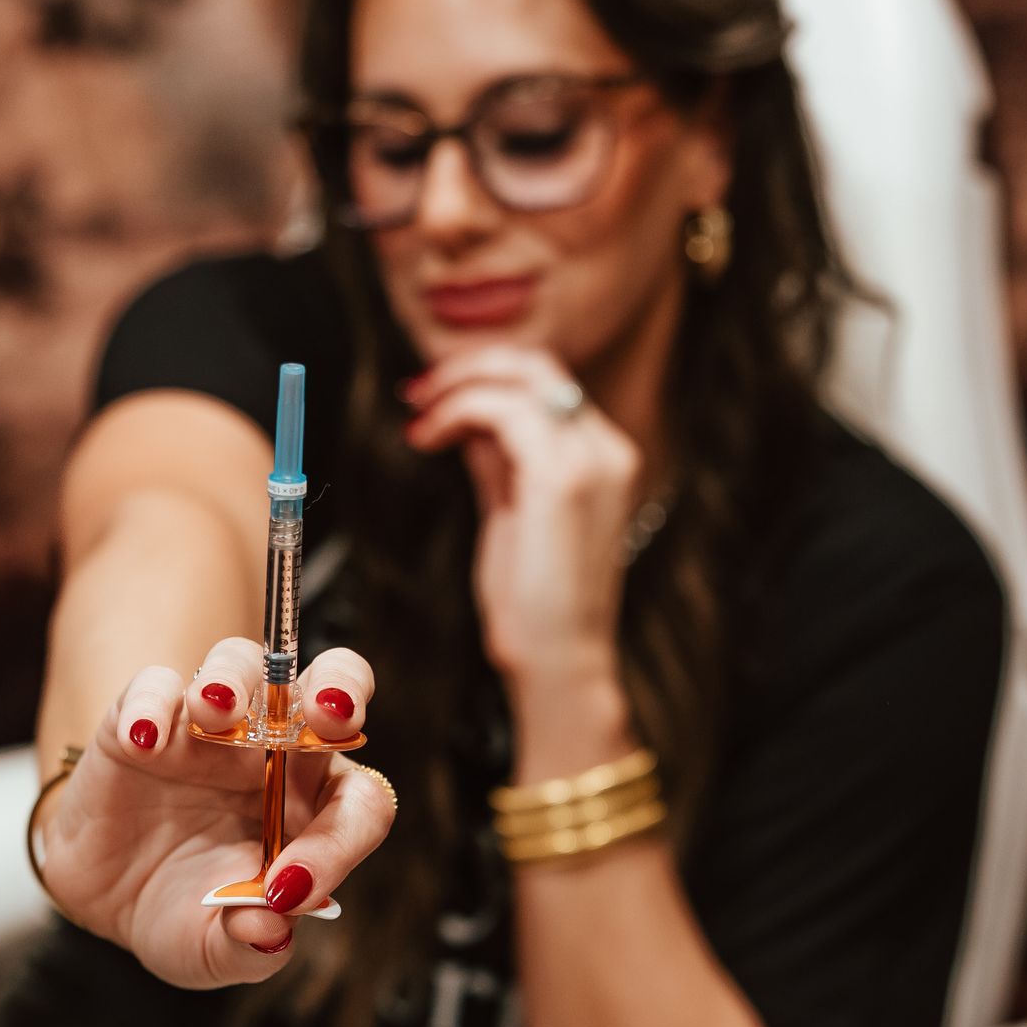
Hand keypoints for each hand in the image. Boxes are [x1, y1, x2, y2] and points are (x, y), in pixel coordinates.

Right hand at [37, 640, 393, 989]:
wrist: (104, 901)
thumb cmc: (182, 914)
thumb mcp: (214, 951)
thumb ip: (249, 946)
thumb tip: (269, 928)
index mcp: (316, 808)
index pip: (359, 802)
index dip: (341, 840)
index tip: (292, 888)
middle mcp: (275, 753)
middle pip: (332, 687)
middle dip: (341, 689)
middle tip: (332, 713)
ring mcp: (211, 729)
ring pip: (242, 664)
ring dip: (235, 679)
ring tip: (215, 711)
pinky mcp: (145, 717)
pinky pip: (155, 685)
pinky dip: (152, 702)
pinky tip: (141, 739)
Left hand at [403, 347, 643, 688]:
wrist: (558, 661)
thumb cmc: (536, 604)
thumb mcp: (515, 513)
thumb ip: (500, 462)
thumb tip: (468, 421)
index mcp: (605, 457)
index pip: (546, 382)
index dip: (486, 375)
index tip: (435, 394)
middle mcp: (606, 449)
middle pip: (537, 365)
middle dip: (469, 367)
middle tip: (419, 392)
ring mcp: (590, 460)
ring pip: (519, 376)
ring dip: (457, 385)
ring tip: (420, 415)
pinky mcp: (560, 478)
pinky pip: (500, 409)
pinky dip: (455, 410)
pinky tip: (428, 436)